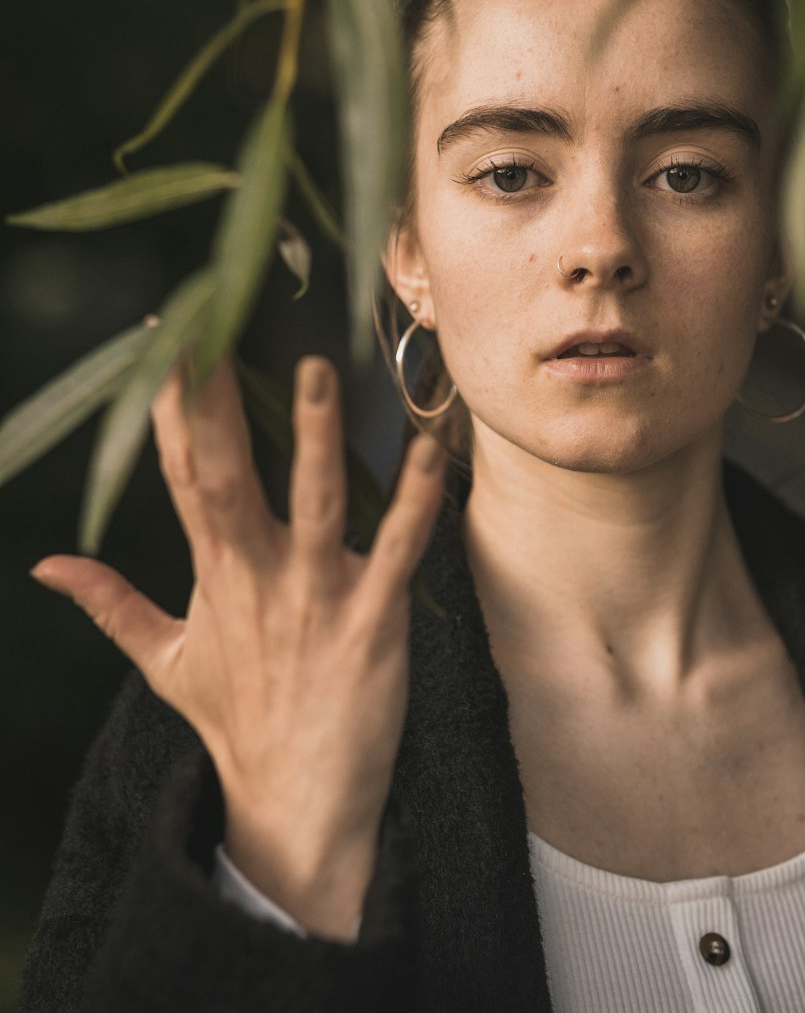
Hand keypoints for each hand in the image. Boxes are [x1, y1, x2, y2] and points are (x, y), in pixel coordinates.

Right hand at [30, 356, 446, 938]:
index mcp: (212, 573)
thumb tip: (47, 564)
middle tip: (216, 326)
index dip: (175, 407)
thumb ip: (111, 604)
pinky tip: (430, 453)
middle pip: (230, 475)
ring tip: (317, 371)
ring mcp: (315, 598)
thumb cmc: (237, 724)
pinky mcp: (372, 623)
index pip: (184, 473)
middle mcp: (257, 576)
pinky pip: (396, 552)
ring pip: (314, 504)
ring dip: (315, 439)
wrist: (295, 804)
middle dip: (221, 402)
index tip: (170, 342)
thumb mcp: (164, 662)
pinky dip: (416, 504)